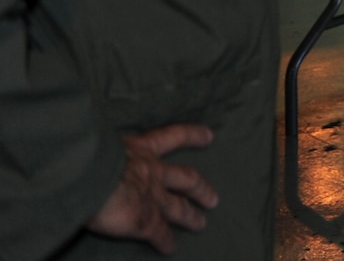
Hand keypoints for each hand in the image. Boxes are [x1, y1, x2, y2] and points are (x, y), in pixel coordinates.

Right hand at [87, 124, 218, 254]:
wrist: (88, 177)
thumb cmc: (87, 154)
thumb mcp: (102, 142)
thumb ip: (108, 150)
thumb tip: (95, 149)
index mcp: (142, 149)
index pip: (172, 137)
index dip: (192, 136)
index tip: (209, 136)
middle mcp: (153, 172)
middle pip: (186, 179)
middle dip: (201, 189)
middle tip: (214, 198)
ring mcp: (153, 197)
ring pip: (178, 208)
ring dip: (190, 216)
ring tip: (201, 224)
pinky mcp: (145, 221)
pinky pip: (160, 234)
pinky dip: (165, 241)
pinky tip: (169, 249)